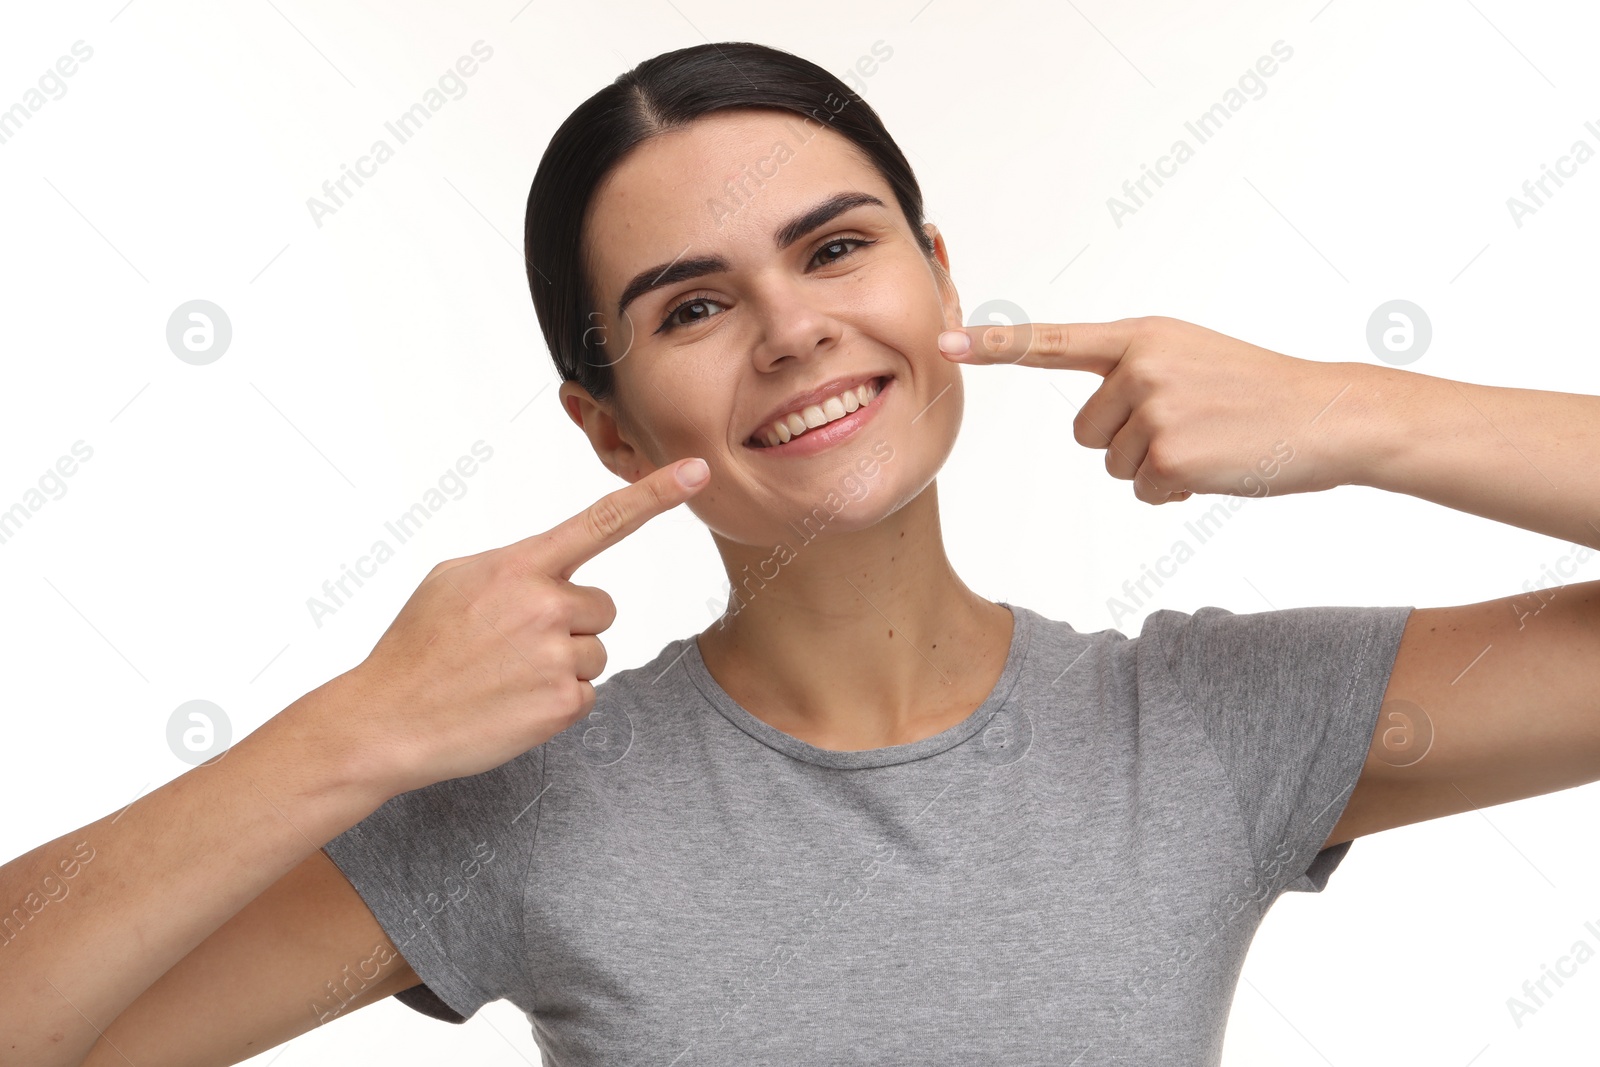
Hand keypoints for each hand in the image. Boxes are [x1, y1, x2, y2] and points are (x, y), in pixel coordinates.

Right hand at [328, 457, 710, 797]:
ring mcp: (557, 656)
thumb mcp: (453, 580)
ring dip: (562, 665)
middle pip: (602, 607)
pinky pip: (587, 694)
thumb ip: (514, 566)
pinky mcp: (563, 703)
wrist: (386, 719)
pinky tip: (512, 704)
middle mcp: (545, 605)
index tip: (698, 471)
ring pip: (595, 652)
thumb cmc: (418, 647)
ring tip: (506, 676)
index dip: (654, 494)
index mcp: (519, 566)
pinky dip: (556, 703)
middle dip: (570, 625)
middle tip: (513, 646)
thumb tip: (552, 571)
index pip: (601, 521)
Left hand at [939, 315, 1366, 503]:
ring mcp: (1155, 411)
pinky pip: (1144, 490)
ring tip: (1206, 442)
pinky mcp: (1172, 457)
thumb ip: (1134, 371)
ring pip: (1113, 463)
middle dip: (1128, 441)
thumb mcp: (1190, 357)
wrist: (1327, 416)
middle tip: (1189, 426)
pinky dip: (1174, 492)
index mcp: (1142, 336)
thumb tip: (1096, 422)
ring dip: (1153, 467)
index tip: (945, 341)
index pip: (1053, 341)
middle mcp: (1141, 366)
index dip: (994, 346)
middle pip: (1086, 431)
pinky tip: (1215, 467)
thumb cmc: (1258, 391)